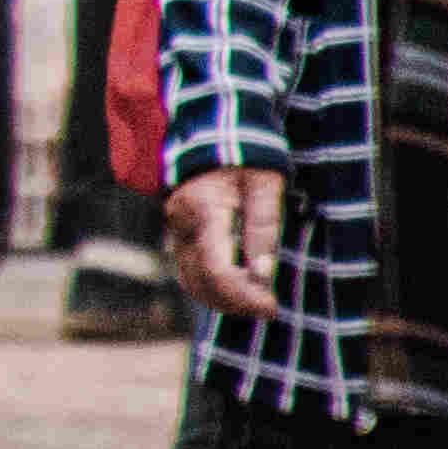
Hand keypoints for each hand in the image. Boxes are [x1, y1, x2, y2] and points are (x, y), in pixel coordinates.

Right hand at [163, 166, 288, 323]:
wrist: (216, 139)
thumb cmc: (247, 160)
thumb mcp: (266, 185)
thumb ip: (264, 227)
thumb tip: (262, 274)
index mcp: (203, 209)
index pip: (216, 267)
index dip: (243, 294)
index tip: (271, 307)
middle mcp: (181, 224)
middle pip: (202, 281)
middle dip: (237, 303)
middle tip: (270, 308)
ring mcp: (176, 233)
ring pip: (192, 283)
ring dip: (224, 301)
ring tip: (257, 303)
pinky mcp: (179, 239)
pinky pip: (189, 275)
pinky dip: (212, 291)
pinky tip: (239, 293)